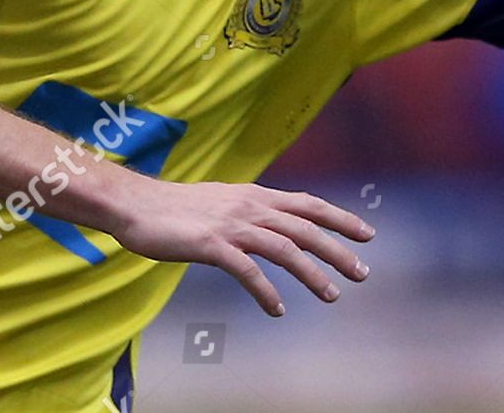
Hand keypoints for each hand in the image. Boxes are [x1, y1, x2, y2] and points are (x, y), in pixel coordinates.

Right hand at [108, 176, 373, 315]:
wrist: (135, 205)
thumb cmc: (176, 208)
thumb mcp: (222, 201)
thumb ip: (249, 209)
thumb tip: (273, 222)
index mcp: (255, 194)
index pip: (309, 204)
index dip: (340, 218)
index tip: (367, 234)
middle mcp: (250, 206)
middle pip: (306, 228)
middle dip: (338, 251)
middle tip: (362, 273)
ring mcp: (232, 225)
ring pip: (285, 249)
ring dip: (312, 274)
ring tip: (331, 296)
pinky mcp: (212, 246)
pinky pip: (248, 271)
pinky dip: (267, 292)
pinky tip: (278, 309)